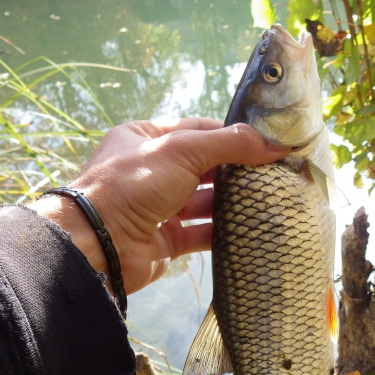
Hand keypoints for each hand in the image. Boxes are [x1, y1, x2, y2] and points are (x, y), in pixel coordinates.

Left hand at [30, 118, 288, 294]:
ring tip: (268, 200)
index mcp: (145, 139)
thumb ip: (229, 144)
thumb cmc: (134, 184)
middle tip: (273, 174)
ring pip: (204, 201)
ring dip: (232, 202)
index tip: (266, 145)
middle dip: (236, 171)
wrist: (100, 244)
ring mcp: (159, 207)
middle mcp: (151, 171)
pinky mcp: (167, 239)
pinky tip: (250, 229)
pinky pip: (202, 232)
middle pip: (204, 166)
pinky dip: (224, 231)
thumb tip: (274, 143)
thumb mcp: (182, 151)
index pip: (198, 130)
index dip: (232, 135)